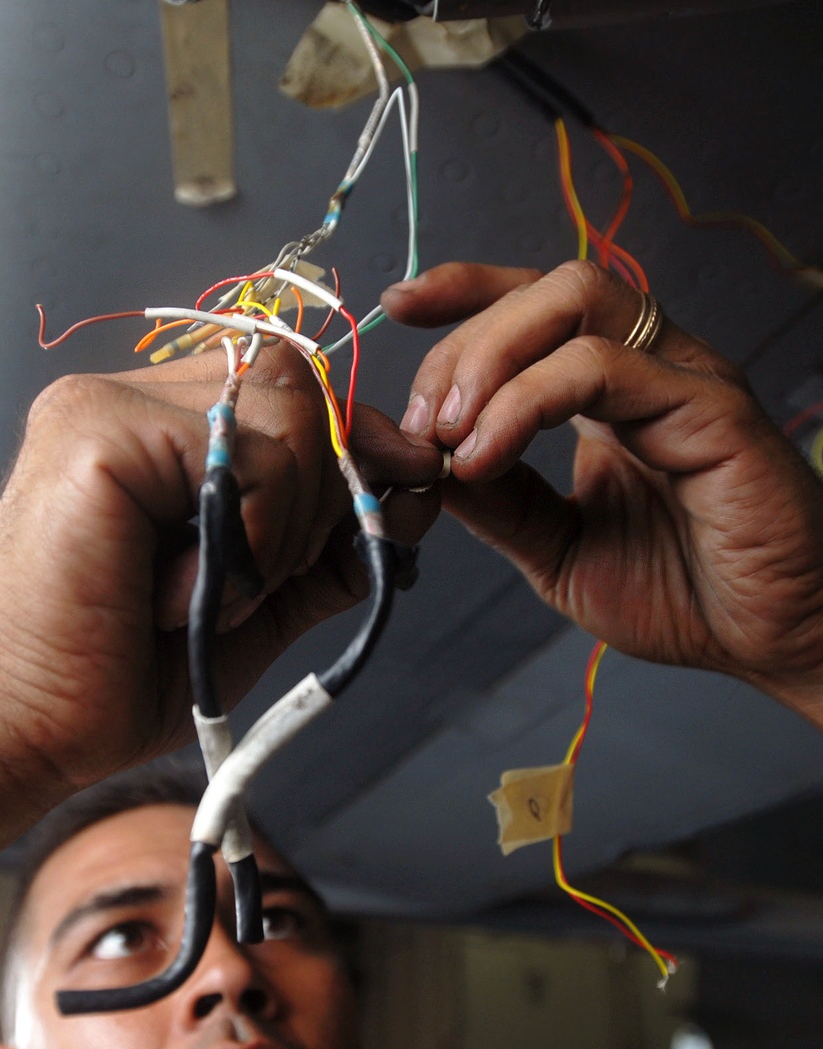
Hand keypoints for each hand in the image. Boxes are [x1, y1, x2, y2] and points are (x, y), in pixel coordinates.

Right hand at [0, 344, 441, 799]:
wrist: (25, 733)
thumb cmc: (121, 676)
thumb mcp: (255, 604)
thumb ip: (325, 546)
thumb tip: (418, 494)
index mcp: (157, 427)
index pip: (289, 385)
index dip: (355, 436)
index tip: (409, 488)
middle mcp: (127, 398)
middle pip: (296, 382)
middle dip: (323, 488)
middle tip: (261, 581)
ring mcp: (104, 405)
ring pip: (284, 412)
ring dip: (282, 526)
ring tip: (209, 594)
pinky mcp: (97, 431)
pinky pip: (248, 456)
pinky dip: (251, 537)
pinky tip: (185, 594)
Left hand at [382, 260, 822, 722]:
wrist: (767, 641)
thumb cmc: (683, 594)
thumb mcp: (556, 547)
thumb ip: (497, 501)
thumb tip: (422, 459)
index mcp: (611, 392)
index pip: (535, 303)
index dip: (465, 291)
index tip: (399, 307)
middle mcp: (649, 368)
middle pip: (544, 289)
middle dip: (463, 341)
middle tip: (423, 419)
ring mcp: (683, 379)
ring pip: (577, 301)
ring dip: (491, 357)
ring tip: (451, 435)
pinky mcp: (711, 410)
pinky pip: (606, 369)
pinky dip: (528, 401)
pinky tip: (487, 454)